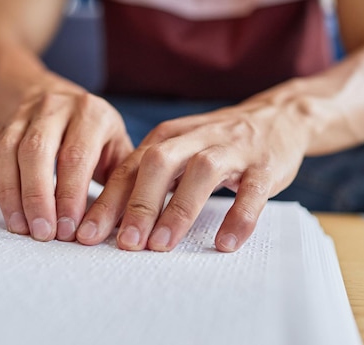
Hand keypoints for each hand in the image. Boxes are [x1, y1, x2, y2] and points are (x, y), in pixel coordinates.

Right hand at [0, 89, 132, 241]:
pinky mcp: (2, 123)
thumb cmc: (97, 134)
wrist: (62, 97)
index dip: (69, 195)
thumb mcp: (119, 146)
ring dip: (10, 192)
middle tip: (41, 233)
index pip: (76, 155)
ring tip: (19, 227)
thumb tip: (129, 225)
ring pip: (8, 150)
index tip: (67, 230)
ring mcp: (24, 113)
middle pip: (37, 151)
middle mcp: (55, 107)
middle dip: (37, 197)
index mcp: (91, 113)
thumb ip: (124, 180)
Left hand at [76, 100, 310, 251]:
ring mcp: (231, 149)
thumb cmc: (215, 143)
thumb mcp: (177, 151)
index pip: (130, 168)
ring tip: (162, 245)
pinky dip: (238, 217)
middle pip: (158, 164)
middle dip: (138, 204)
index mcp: (167, 136)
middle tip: (125, 243)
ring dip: (178, 210)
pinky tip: (225, 242)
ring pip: (201, 173)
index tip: (88, 233)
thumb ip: (148, 177)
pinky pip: (251, 192)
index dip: (108, 200)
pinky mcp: (264, 165)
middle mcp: (195, 138)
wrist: (275, 119)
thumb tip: (110, 219)